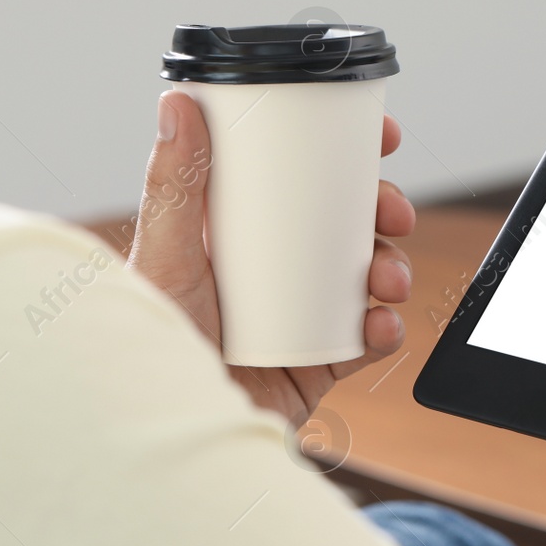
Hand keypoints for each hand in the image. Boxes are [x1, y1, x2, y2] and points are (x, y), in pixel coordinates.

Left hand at [127, 90, 415, 424]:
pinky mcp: (317, 363)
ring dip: (393, 268)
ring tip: (387, 281)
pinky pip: (366, 340)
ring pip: (366, 275)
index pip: (298, 174)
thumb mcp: (165, 257)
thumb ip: (174, 185)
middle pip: (346, 221)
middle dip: (384, 212)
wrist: (172, 441)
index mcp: (237, 231)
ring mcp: (299, 314)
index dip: (346, 151)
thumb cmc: (151, 348)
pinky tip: (380, 326)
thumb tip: (177, 104)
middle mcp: (272, 268)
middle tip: (394, 214)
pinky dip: (384, 330)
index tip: (383, 136)